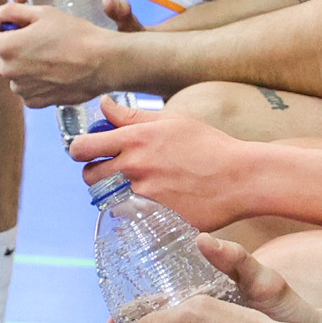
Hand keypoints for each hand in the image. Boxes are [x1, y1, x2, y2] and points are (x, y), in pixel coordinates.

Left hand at [0, 1, 127, 108]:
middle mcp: (8, 71)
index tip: (14, 26)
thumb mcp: (42, 13)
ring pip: (15, 72)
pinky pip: (28, 88)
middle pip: (2, 55)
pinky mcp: (36, 102)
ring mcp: (22, 89)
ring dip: (26, 64)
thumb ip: (9, 11)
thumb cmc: (75, 34)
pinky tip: (56, 71)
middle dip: (15, 45)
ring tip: (53, 55)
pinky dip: (37, 80)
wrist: (102, 62)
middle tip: (42, 38)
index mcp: (6, 47)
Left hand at [70, 99, 265, 228]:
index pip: (82, 148)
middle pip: (89, 176)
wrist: (242, 178)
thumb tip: (103, 105)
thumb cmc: (210, 146)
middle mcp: (134, 167)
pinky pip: (128, 218)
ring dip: (113, 194)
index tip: (87, 153)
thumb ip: (132, 116)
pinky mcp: (155, 217)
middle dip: (96, 174)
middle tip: (113, 173)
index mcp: (135, 139)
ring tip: (134, 189)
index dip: (79, 151)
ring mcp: (144, 195)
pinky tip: (149, 206)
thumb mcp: (171, 122)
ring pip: (106, 199)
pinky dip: (133, 213)